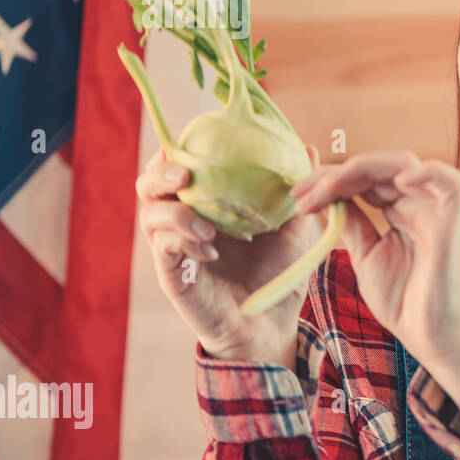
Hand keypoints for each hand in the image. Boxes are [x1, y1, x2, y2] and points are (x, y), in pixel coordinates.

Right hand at [136, 144, 329, 366]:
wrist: (271, 325)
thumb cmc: (278, 273)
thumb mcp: (295, 228)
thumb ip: (297, 190)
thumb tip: (310, 148)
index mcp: (205, 203)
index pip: (178, 167)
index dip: (178, 149)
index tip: (195, 135)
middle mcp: (181, 221)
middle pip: (149, 185)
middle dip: (161, 173)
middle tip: (185, 175)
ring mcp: (173, 249)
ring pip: (150, 215)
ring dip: (175, 213)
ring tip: (207, 226)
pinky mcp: (172, 275)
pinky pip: (164, 250)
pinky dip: (183, 242)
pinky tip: (210, 249)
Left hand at [289, 152, 459, 395]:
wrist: (428, 336)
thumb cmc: (403, 301)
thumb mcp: (365, 255)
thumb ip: (351, 223)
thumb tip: (326, 198)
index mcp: (399, 210)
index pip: (364, 178)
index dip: (329, 180)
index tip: (296, 197)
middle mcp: (418, 203)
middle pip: (377, 167)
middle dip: (334, 174)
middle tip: (300, 193)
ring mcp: (435, 209)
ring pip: (403, 164)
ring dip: (361, 169)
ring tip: (329, 188)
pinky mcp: (451, 221)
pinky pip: (449, 181)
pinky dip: (424, 172)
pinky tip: (396, 181)